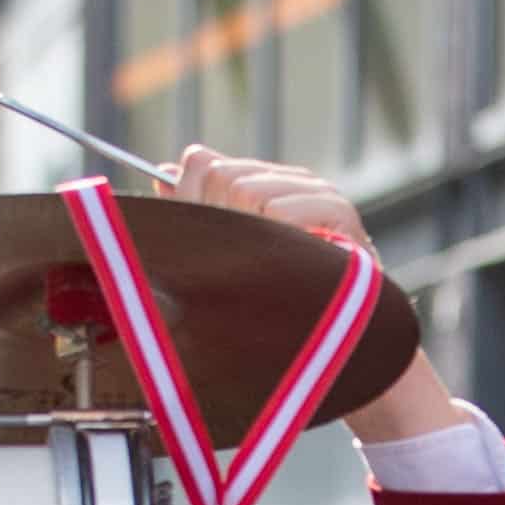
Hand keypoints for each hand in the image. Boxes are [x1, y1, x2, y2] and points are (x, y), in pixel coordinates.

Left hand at [167, 142, 458, 449]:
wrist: (341, 341)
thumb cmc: (283, 306)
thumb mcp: (235, 260)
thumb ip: (202, 215)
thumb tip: (163, 178)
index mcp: (265, 185)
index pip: (202, 163)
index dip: (190, 201)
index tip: (203, 242)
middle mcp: (291, 180)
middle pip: (219, 174)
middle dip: (218, 221)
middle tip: (240, 263)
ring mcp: (317, 190)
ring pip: (245, 190)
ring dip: (248, 237)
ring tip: (270, 271)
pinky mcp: (338, 210)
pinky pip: (279, 209)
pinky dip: (277, 240)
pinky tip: (292, 267)